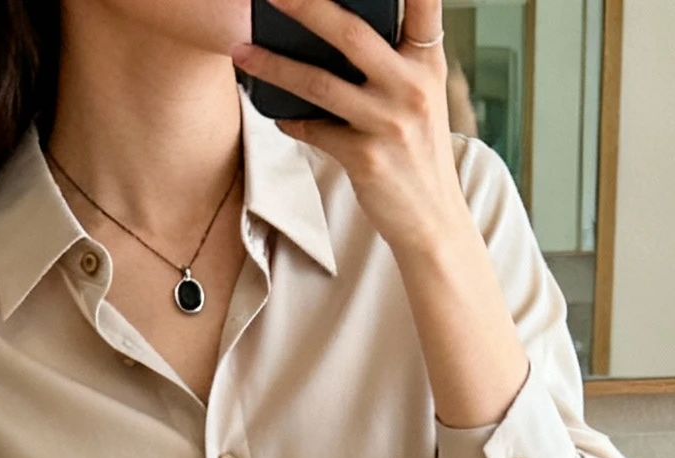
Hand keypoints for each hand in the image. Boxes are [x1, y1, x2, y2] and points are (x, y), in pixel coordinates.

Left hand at [232, 0, 466, 259]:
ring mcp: (388, 123)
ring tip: (242, 52)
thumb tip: (337, 28)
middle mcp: (411, 87)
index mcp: (428, 63)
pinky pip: (314, 130)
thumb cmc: (419, 151)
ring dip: (274, 66)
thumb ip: (396, 59)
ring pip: (319, 83)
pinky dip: (290, 121)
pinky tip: (277, 114)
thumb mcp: (422, 95)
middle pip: (351, 32)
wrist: (432, 220)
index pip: (425, 4)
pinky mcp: (366, 159)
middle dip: (305, 7)